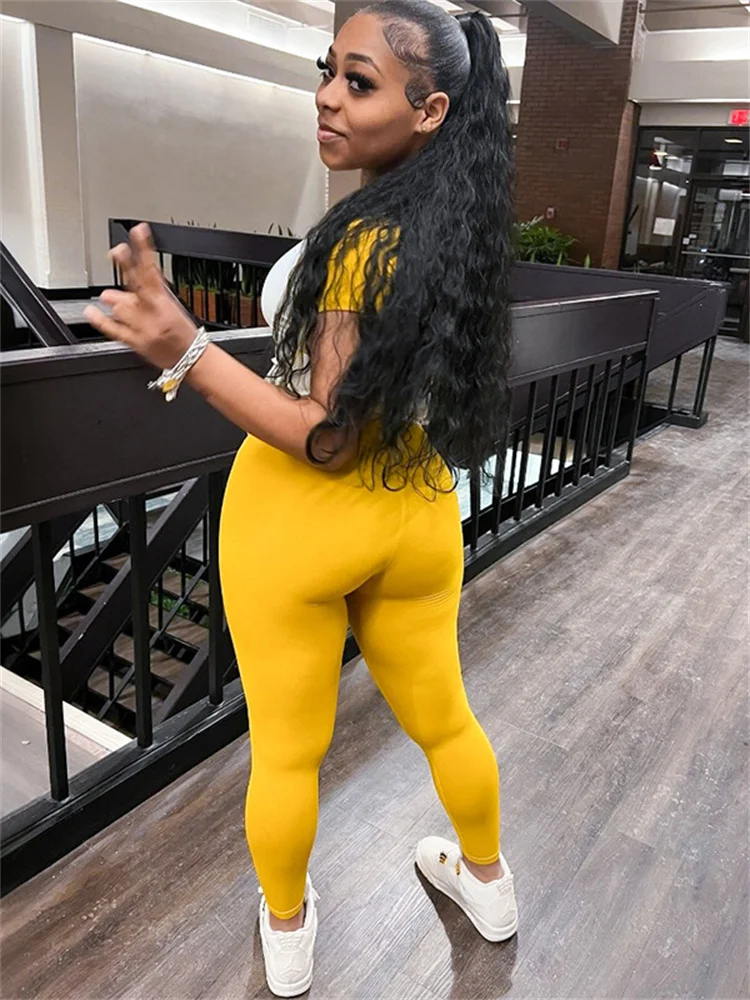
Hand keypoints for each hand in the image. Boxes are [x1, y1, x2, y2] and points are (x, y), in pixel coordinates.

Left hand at [84, 223, 197, 369]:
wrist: (191, 359)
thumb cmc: (182, 332)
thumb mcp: (171, 304)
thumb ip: (150, 289)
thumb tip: (130, 274)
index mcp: (164, 300)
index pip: (152, 269)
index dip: (145, 249)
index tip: (138, 232)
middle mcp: (153, 311)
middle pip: (137, 283)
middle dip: (126, 265)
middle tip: (117, 251)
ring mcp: (143, 326)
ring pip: (122, 305)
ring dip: (115, 300)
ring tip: (110, 298)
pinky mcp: (136, 341)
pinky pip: (114, 329)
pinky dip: (100, 320)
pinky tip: (91, 312)